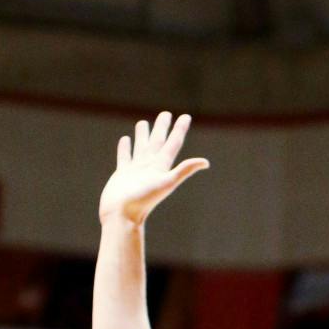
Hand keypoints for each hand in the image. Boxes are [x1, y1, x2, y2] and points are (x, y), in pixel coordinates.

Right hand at [99, 112, 207, 227]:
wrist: (123, 215)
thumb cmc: (143, 200)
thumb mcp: (166, 182)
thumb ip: (184, 170)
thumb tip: (206, 162)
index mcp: (161, 166)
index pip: (173, 144)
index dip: (179, 130)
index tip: (185, 116)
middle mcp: (150, 166)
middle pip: (158, 142)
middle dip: (162, 128)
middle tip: (166, 114)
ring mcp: (137, 170)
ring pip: (141, 147)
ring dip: (143, 135)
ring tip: (143, 122)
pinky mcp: (123, 174)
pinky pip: (125, 156)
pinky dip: (125, 148)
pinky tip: (126, 139)